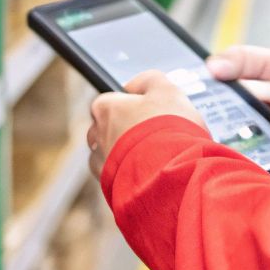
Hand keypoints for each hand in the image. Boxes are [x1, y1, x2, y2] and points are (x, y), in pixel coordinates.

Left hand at [87, 70, 205, 175]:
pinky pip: (118, 178)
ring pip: (111, 156)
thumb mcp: (167, 90)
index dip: (131, 105)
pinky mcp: (110, 189)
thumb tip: (135, 84)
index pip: (109, 101)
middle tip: (154, 133)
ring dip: (128, 155)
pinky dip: (131, 176)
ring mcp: (101, 165)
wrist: (173, 174)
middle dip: (126, 131)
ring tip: (155, 157)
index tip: (148, 111)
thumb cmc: (169, 130)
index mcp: (105, 109)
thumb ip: (149, 80)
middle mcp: (96, 136)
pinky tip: (151, 173)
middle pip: (107, 129)